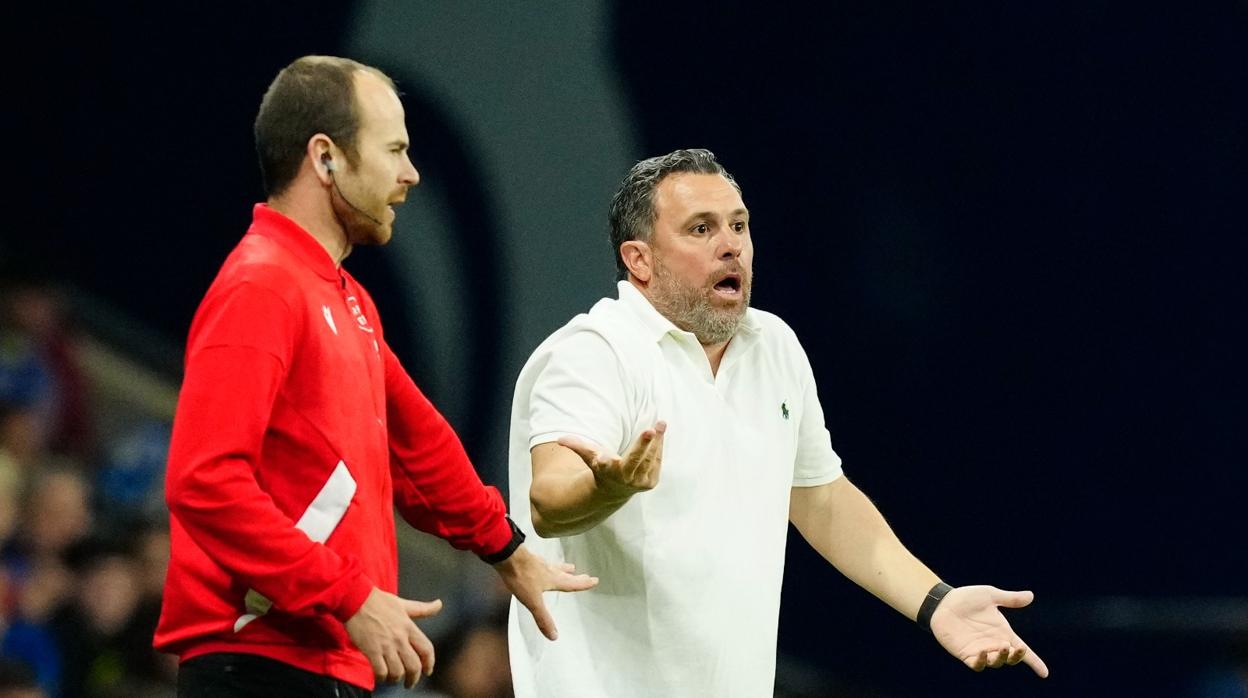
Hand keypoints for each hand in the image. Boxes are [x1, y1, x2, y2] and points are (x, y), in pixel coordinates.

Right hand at [344, 587, 442, 687]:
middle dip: (414, 678)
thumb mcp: (403, 604)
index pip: (426, 649)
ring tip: (393, 679)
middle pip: (414, 666)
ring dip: (396, 679)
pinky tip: (380, 676)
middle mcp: (400, 638)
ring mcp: (386, 645)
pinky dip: (382, 678)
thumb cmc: (379, 601)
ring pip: (398, 672)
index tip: (428, 671)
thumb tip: (439, 604)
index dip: (430, 663)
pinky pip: (381, 671)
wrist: (356, 598)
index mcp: (409, 627)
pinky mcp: (371, 650)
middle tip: (410, 683)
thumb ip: (422, 608)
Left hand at [493, 544, 597, 639]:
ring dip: (563, 568)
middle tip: (585, 575)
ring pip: (555, 566)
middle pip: (565, 574)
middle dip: (576, 576)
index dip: (583, 584)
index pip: (572, 583)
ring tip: (570, 567)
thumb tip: (554, 636)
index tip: (594, 580)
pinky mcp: (529, 560)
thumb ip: (543, 618)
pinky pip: (542, 563)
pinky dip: (546, 565)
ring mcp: (538, 563)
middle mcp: (548, 570)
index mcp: (553, 579)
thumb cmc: (522, 577)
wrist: (508, 556)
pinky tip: (542, 564)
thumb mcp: (533, 601)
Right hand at [558, 421, 665, 496]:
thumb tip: (560, 439)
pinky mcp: (651, 481)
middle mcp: (626, 479)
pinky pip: (656, 460)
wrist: (615, 489)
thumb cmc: (601, 467)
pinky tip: (660, 432)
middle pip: (636, 460)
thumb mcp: (589, 457)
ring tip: (660, 423)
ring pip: (650, 458)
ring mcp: (640, 482)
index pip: (610, 465)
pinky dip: (659, 446)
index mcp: (609, 472)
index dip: (607, 460)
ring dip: (657, 440)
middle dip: (643, 445)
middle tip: (651, 429)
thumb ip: (576, 446)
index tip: (605, 457)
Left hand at [930, 585, 1048, 677]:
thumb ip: (1010, 599)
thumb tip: (1031, 596)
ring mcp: (980, 650)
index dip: (1034, 662)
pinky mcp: (966, 654)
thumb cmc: (967, 598)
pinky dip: (981, 662)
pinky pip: (976, 665)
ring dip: (1001, 658)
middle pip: (1010, 659)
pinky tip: (982, 653)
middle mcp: (993, 643)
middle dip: (1016, 656)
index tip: (1044, 673)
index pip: (1022, 650)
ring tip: (1002, 646)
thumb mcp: (990, 596)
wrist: (943, 602)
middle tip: (1014, 646)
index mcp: (1003, 632)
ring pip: (995, 663)